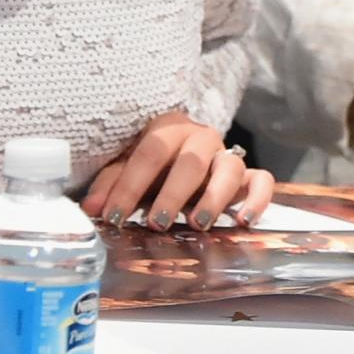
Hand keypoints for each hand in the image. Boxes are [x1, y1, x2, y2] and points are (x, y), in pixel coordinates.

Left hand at [80, 110, 272, 231]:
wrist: (184, 157)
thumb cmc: (153, 167)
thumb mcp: (127, 169)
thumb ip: (111, 185)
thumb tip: (91, 209)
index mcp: (167, 129)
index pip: (149, 152)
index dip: (129, 184)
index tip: (114, 216)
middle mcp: (201, 138)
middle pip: (191, 160)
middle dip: (173, 193)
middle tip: (157, 223)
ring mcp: (227, 155)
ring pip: (230, 168)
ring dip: (213, 197)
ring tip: (197, 224)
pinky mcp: (248, 174)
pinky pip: (262, 180)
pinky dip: (257, 199)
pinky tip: (242, 221)